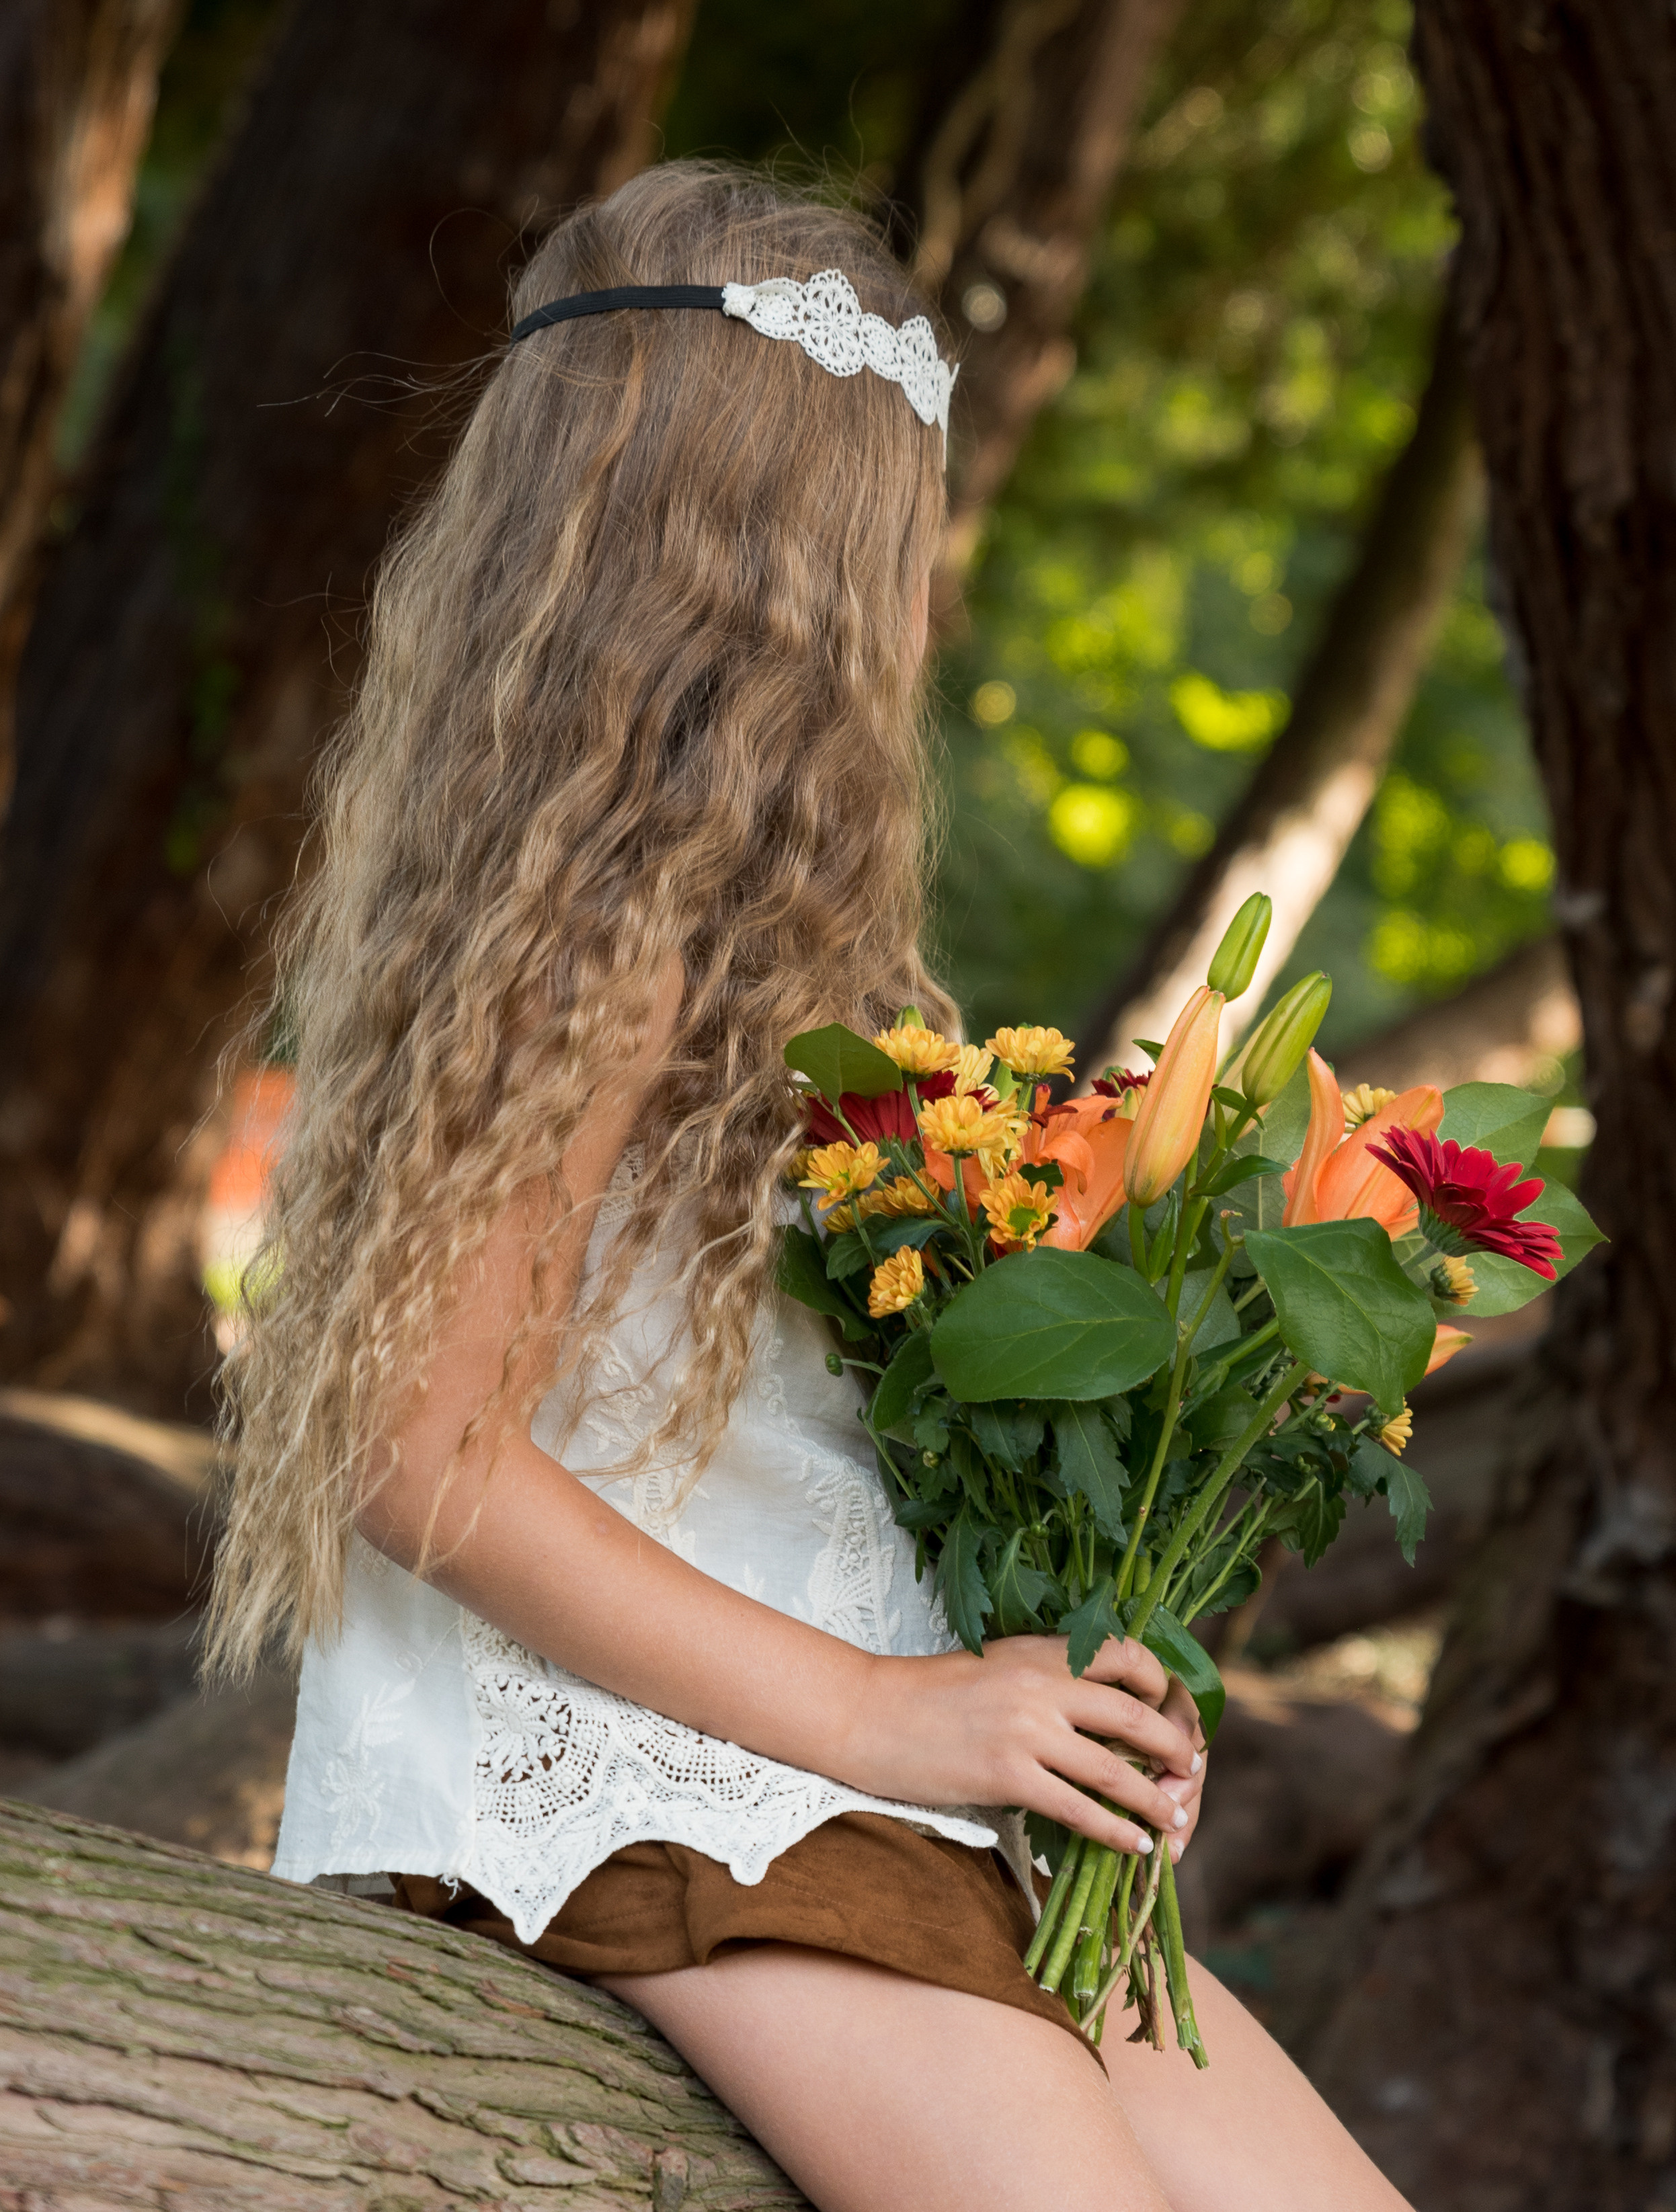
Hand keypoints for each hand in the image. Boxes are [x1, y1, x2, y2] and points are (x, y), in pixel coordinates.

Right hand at [846, 1634, 1202, 1857]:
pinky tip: (1134, 1847)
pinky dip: (1116, 1831)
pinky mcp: (1006, 1773)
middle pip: (1137, 1715)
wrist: (867, 1713)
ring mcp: (1026, 1728)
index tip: (1172, 1713)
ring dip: (1157, 1800)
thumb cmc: (928, 1693)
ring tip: (1177, 1819)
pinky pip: (1079, 1809)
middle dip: (1176, 1749)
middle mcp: (1043, 1682)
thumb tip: (1103, 1711)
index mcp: (1043, 1649)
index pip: (1129, 1654)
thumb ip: (1049, 1678)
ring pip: (1116, 1769)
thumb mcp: (999, 1665)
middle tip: (1191, 1772)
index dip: (1164, 1687)